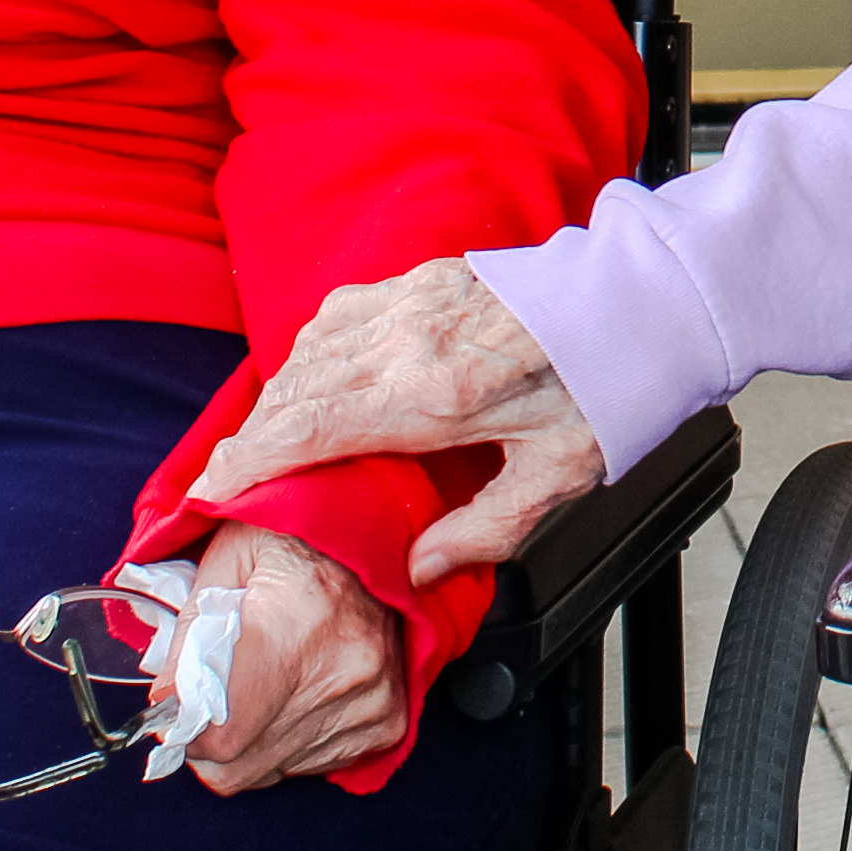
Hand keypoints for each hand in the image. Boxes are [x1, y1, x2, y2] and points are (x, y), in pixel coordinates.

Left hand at [175, 523, 404, 794]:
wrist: (378, 532)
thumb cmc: (296, 538)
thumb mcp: (227, 556)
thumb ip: (190, 630)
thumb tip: (167, 701)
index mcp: (294, 626)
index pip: (223, 734)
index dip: (186, 732)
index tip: (175, 710)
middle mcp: (343, 673)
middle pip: (241, 765)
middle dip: (209, 743)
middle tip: (207, 701)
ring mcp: (373, 703)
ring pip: (273, 770)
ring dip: (252, 741)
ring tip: (261, 683)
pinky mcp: (390, 721)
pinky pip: (312, 766)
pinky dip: (290, 741)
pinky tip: (294, 692)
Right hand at [189, 261, 604, 587]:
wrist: (642, 301)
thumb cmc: (606, 386)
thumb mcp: (555, 477)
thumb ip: (482, 530)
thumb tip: (422, 570)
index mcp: (433, 394)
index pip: (308, 429)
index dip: (246, 461)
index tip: (209, 490)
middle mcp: (406, 339)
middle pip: (293, 390)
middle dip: (247, 438)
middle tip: (219, 480)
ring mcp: (410, 301)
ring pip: (307, 350)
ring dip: (275, 398)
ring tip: (260, 444)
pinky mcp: (421, 280)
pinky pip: (338, 315)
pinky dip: (309, 353)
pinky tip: (310, 380)